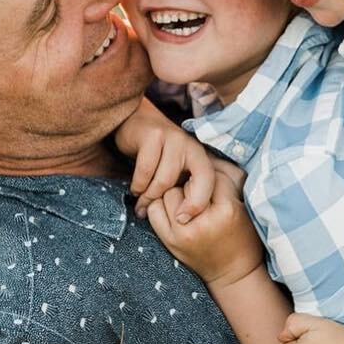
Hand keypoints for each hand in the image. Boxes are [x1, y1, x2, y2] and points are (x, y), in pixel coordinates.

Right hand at [114, 100, 215, 219]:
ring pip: (165, 179)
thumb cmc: (156, 155)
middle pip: (188, 183)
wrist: (135, 121)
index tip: (183, 219)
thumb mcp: (175, 171)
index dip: (199, 202)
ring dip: (150, 197)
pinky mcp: (153, 136)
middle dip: (171, 204)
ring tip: (141, 206)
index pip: (208, 181)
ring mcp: (173, 138)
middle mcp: (190, 146)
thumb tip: (183, 221)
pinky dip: (138, 184)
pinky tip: (135, 190)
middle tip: (157, 216)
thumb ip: (182, 189)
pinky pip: (146, 170)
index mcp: (200, 156)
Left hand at [146, 179, 263, 287]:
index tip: (214, 183)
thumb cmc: (242, 236)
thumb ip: (226, 180)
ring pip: (168, 193)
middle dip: (191, 184)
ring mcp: (182, 233)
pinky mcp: (169, 241)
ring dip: (176, 193)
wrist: (233, 273)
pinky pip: (154, 209)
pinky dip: (160, 205)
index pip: (211, 175)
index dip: (212, 176)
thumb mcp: (242, 206)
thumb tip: (203, 157)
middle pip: (186, 183)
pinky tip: (173, 210)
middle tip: (199, 194)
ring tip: (187, 203)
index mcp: (226, 211)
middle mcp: (202, 223)